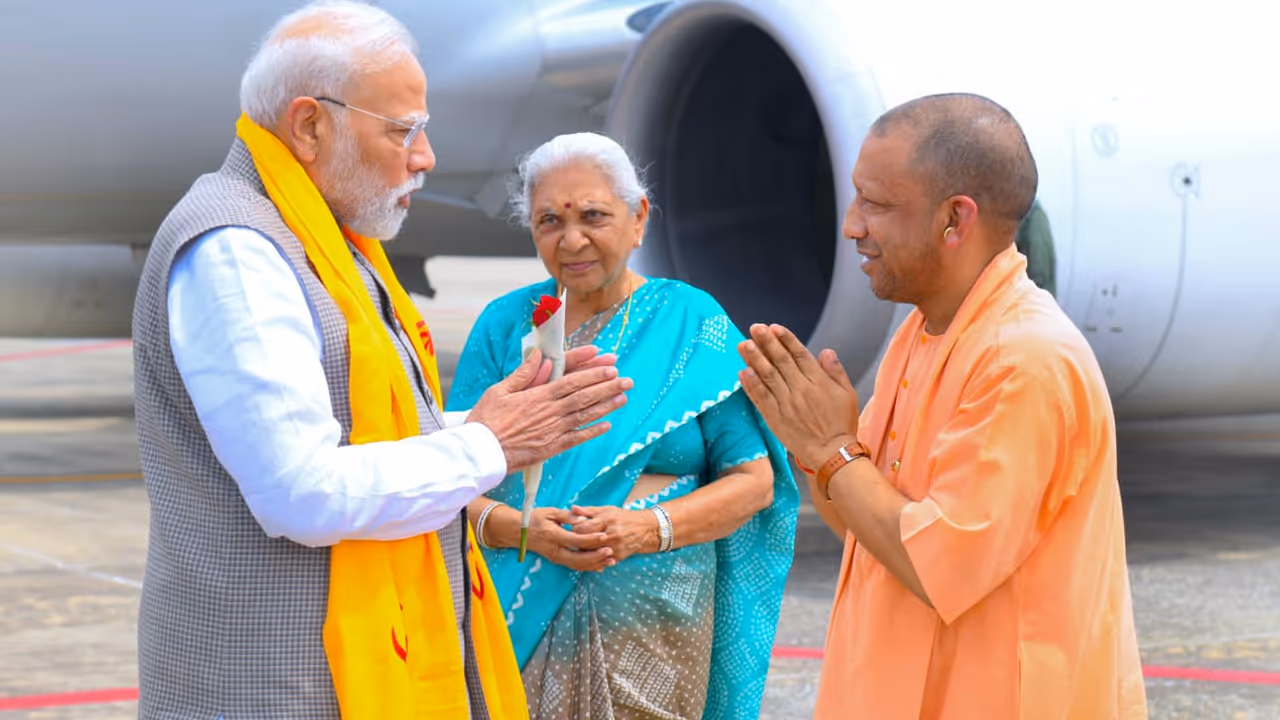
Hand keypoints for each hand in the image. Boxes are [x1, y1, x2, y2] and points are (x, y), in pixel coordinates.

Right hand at [468, 348, 632, 471]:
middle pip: (585, 396)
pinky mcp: (551, 448)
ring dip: (606, 406)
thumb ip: (523, 373)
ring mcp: (553, 430)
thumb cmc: (486, 420)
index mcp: (538, 395)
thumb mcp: (500, 390)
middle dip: (608, 387)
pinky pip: (577, 438)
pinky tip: (607, 425)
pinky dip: (592, 431)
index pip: (573, 381)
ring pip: (585, 416)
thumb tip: (538, 354)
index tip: (610, 367)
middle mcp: (550, 412)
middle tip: (627, 380)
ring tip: (623, 398)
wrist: (480, 452)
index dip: (594, 374)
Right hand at [525, 507, 614, 571]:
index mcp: (553, 536)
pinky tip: (600, 566)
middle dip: (596, 556)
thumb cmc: (534, 519)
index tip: (604, 536)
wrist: (518, 532)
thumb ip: (568, 516)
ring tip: (610, 560)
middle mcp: (554, 550)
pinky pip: (574, 567)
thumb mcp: (550, 512)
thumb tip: (583, 518)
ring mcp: (555, 557)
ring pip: (578, 565)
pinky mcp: (557, 560)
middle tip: (610, 551)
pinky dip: (588, 567)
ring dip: (595, 564)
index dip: (590, 539)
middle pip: (578, 558)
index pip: (575, 540)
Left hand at [567, 505, 658, 562]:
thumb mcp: (607, 510)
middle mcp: (612, 534)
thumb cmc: (624, 517)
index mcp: (607, 520)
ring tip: (580, 547)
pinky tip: (590, 555)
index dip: (574, 529)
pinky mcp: (619, 557)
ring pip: (591, 553)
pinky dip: (594, 558)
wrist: (646, 529)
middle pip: (585, 542)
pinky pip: (601, 561)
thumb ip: (588, 511)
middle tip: (573, 539)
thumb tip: (572, 508)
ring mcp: (615, 547)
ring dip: (584, 551)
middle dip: (577, 541)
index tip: (572, 528)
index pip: (583, 527)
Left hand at [737, 324, 860, 468]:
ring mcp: (786, 404)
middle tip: (755, 328)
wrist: (832, 454)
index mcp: (818, 381)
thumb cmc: (841, 424)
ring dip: (754, 358)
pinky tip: (743, 371)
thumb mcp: (847, 394)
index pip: (799, 354)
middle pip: (780, 361)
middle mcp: (800, 389)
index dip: (785, 340)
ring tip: (743, 344)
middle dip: (767, 342)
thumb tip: (826, 351)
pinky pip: (760, 398)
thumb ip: (836, 371)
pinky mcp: (775, 418)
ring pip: (768, 376)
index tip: (774, 327)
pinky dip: (751, 384)